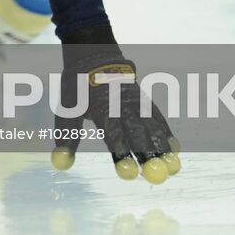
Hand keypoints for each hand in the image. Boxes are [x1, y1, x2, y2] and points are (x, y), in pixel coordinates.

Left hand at [50, 26, 179, 183]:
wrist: (94, 59)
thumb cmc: (79, 91)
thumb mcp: (68, 112)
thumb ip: (67, 138)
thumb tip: (59, 165)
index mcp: (103, 110)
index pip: (114, 136)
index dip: (122, 155)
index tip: (130, 174)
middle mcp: (123, 107)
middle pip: (137, 134)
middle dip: (147, 155)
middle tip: (155, 175)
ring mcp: (137, 103)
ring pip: (152, 127)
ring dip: (162, 148)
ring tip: (173, 168)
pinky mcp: (145, 101)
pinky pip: (158, 118)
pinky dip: (167, 133)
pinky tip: (175, 150)